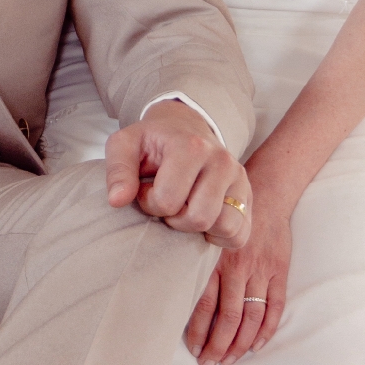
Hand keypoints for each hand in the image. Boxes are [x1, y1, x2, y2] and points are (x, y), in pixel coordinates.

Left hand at [105, 101, 250, 248]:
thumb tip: (116, 201)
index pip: (168, 200)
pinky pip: (240, 234)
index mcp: (191, 146)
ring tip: (185, 209)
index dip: (149, 203)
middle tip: (166, 202)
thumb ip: (117, 170)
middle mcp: (221, 160)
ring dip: (198, 228)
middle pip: (199, 217)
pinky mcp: (247, 196)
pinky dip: (220, 236)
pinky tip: (203, 219)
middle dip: (174, 218)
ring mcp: (239, 178)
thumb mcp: (125, 144)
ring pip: (225, 227)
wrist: (185, 128)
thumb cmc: (153, 141)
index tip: (146, 189)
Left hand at [185, 204, 290, 364]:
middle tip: (208, 364)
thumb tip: (168, 283)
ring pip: (251, 317)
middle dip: (218, 346)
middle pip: (228, 317)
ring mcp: (260, 270)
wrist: (266, 191)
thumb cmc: (227, 212)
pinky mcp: (279, 271)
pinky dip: (267, 330)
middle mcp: (237, 266)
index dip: (199, 331)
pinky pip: (274, 307)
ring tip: (229, 360)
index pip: (204, 304)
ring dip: (240, 344)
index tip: (193, 350)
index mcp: (214, 257)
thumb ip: (191, 254)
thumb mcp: (203, 228)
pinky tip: (256, 345)